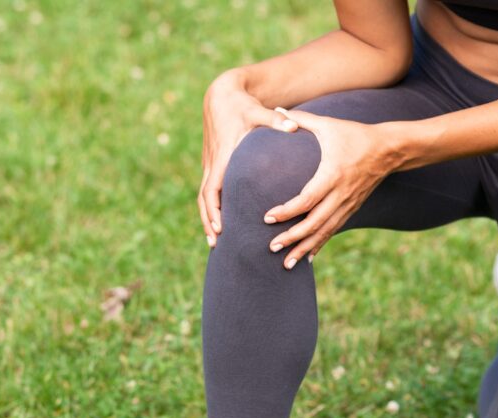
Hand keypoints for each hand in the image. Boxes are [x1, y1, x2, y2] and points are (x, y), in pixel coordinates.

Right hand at [199, 71, 299, 247]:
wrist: (221, 94)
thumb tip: (294, 126)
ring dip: (207, 219)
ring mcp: (210, 165)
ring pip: (203, 198)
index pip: (213, 189)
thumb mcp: (257, 111)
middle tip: (215, 243)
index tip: (220, 227)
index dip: (215, 210)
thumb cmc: (241, 104)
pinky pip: (208, 192)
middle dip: (208, 222)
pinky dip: (210, 209)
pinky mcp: (213, 164)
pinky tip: (219, 223)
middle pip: (204, 199)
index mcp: (222, 157)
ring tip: (214, 241)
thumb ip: (275, 121)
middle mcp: (213, 164)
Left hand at [263, 109, 392, 268]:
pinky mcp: (351, 209)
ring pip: (324, 232)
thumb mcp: (329, 125)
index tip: (268, 218)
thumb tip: (276, 109)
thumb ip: (301, 119)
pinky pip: (333, 231)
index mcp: (332, 175)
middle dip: (292, 238)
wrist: (389, 149)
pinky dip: (319, 245)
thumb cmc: (355, 134)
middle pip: (314, 223)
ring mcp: (347, 205)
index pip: (307, 199)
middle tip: (271, 247)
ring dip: (304, 249)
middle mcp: (340, 195)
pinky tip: (307, 258)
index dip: (287, 211)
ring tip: (286, 264)